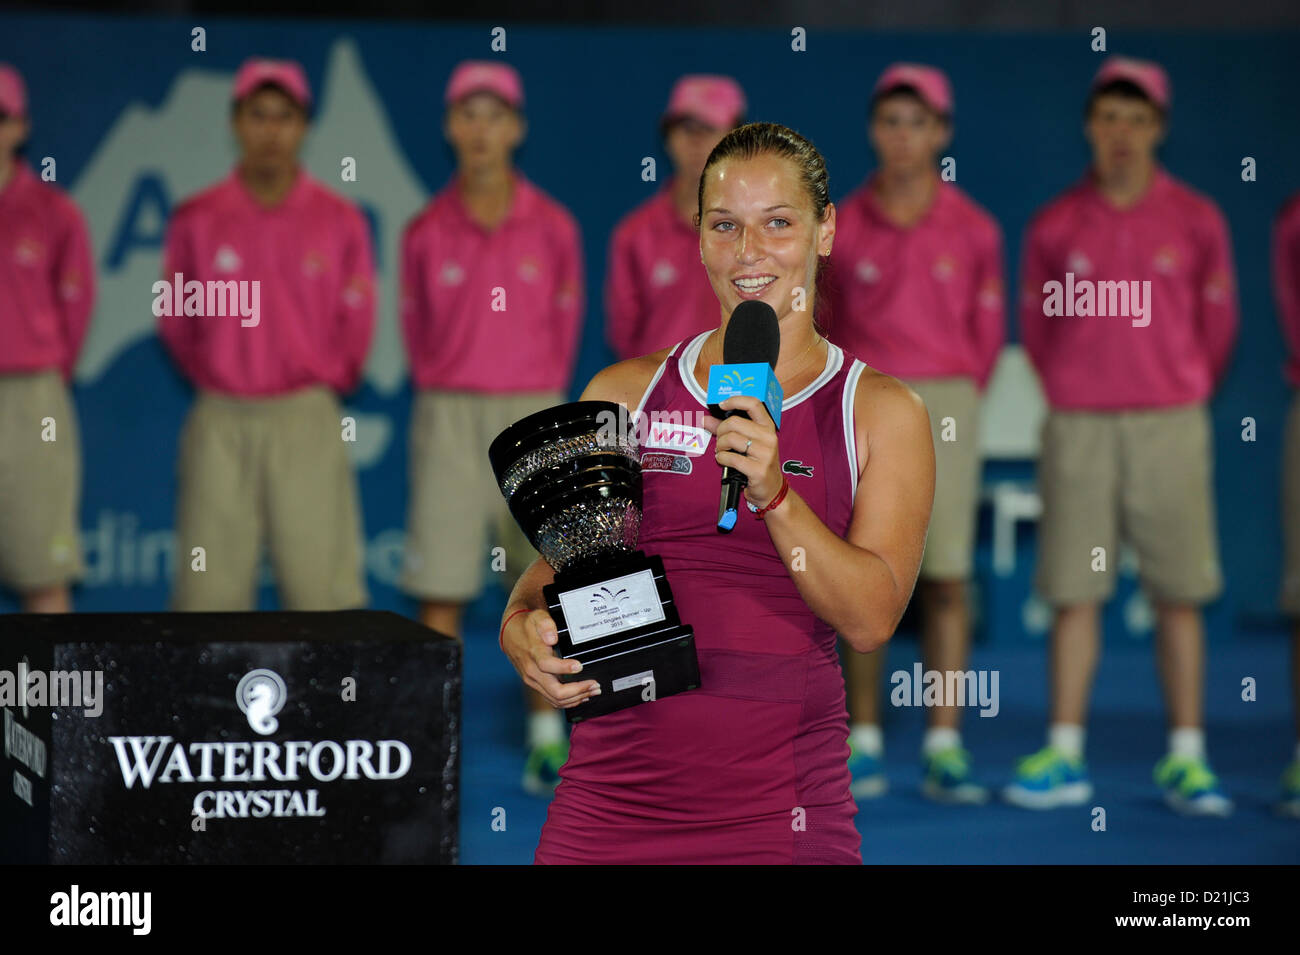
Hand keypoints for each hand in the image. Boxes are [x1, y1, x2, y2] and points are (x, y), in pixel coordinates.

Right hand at [501, 608, 601, 708]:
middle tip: (595, 685)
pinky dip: (569, 702)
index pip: (548, 665)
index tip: (580, 666)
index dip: (565, 668)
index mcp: (533, 654)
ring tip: (593, 691)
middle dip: (578, 690)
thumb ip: (545, 625)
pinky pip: (552, 700)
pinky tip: (581, 696)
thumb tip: (552, 638)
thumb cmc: (527, 626)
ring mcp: (533, 681)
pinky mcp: (536, 686)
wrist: (511, 635)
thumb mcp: (536, 617)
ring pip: (556, 699)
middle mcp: (532, 672)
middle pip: (555, 691)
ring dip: (577, 698)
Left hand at [701, 394, 782, 508]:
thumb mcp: (747, 443)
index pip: (753, 404)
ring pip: (731, 439)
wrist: (771, 489)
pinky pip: (731, 458)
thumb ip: (726, 429)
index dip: (735, 400)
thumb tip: (706, 419)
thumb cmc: (757, 463)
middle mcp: (769, 438)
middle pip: (735, 422)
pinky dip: (721, 458)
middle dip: (720, 431)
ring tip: (721, 452)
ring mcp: (765, 454)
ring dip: (720, 446)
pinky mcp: (758, 469)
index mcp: (768, 427)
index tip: (722, 405)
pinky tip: (723, 460)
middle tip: (720, 441)